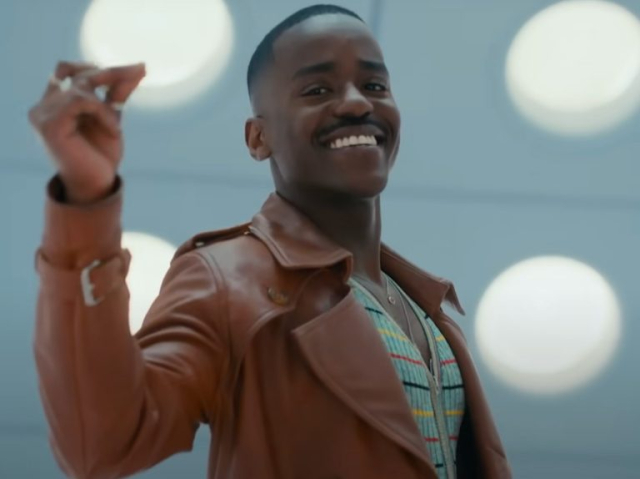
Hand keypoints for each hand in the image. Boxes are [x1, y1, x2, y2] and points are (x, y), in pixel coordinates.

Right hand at [28, 61, 145, 202]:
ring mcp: (42, 114)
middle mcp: (43, 106)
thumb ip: (118, 92)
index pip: (69, 71)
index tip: (131, 71)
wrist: (97, 185)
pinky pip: (80, 101)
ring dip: (106, 107)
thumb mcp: (112, 117)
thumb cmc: (101, 155)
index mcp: (53, 103)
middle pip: (75, 73)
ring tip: (115, 128)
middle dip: (110, 73)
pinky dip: (102, 113)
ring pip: (80, 88)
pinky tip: (113, 131)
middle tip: (139, 72)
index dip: (97, 68)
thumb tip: (140, 66)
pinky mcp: (48, 124)